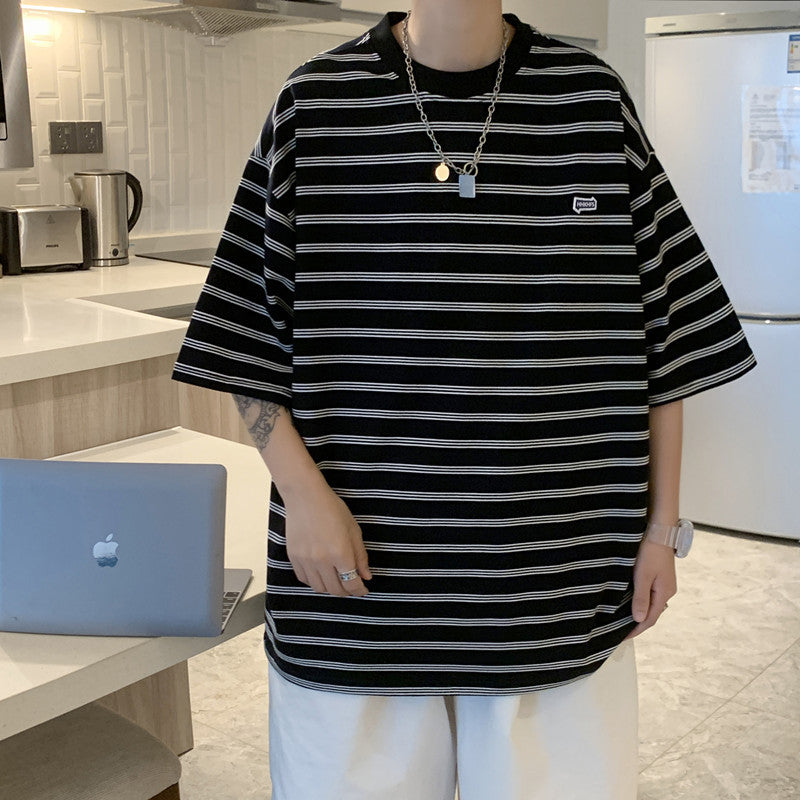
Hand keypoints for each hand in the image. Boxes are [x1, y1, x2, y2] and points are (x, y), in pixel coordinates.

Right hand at [282, 479, 371, 597]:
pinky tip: (321, 574)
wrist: (305, 497)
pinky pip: (304, 579)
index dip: (360, 590)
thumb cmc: (332, 509)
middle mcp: (322, 560)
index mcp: (341, 553)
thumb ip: (361, 556)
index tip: (363, 589)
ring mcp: (306, 560)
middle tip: (351, 585)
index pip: (352, 584)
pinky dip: (315, 581)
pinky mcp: (294, 557)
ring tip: (337, 580)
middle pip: (336, 590)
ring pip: (319, 588)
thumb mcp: (353, 530)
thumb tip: (366, 576)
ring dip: (330, 588)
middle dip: (347, 591)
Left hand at [623, 539, 676, 640]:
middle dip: (638, 624)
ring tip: (624, 619)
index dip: (636, 630)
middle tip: (621, 631)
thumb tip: (639, 620)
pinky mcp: (659, 576)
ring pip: (651, 603)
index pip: (650, 619)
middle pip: (652, 613)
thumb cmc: (651, 551)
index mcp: (664, 593)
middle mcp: (666, 590)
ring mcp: (664, 583)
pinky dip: (641, 601)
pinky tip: (631, 601)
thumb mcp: (643, 576)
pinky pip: (650, 594)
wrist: (660, 530)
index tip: (622, 637)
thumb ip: (641, 598)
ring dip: (639, 612)